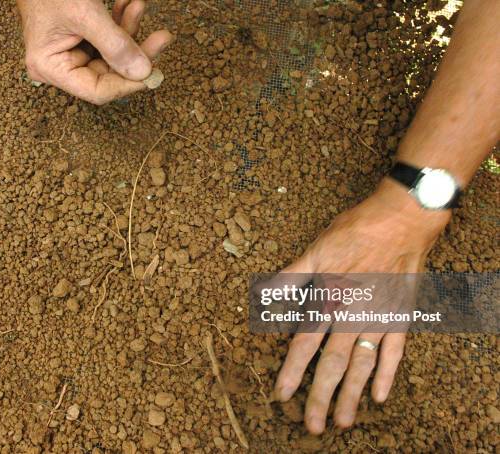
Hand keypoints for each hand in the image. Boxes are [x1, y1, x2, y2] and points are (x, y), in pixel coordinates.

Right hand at [17, 0, 172, 104]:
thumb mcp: (84, 14)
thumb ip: (115, 45)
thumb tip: (144, 73)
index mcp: (51, 68)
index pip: (97, 91)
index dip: (127, 83)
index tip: (153, 71)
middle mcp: (60, 66)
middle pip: (109, 73)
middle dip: (136, 52)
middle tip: (162, 37)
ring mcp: (71, 53)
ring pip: (113, 55)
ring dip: (130, 31)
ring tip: (139, 6)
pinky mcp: (81, 39)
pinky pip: (107, 39)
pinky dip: (121, 22)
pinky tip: (130, 4)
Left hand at [274, 178, 450, 433]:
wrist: (401, 220)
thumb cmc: (355, 231)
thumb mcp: (317, 249)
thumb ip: (292, 276)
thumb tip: (264, 293)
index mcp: (329, 300)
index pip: (305, 343)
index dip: (291, 371)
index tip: (281, 395)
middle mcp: (353, 315)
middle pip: (333, 363)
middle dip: (321, 396)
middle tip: (313, 426)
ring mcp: (379, 318)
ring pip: (363, 365)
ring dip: (352, 395)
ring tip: (343, 422)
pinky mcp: (401, 315)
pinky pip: (396, 351)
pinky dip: (388, 374)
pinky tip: (381, 396)